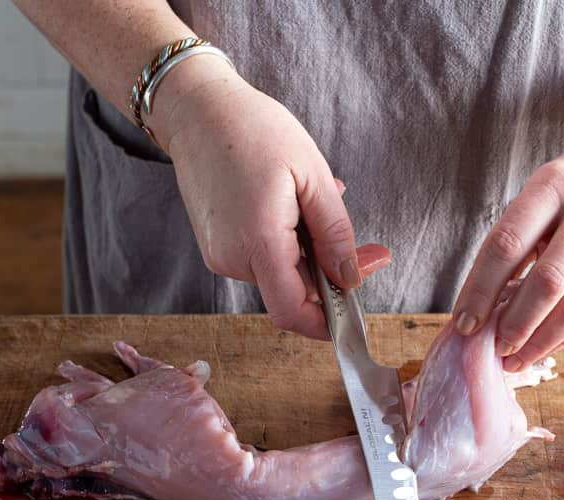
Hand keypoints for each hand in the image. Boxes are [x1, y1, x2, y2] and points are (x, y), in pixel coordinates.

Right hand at [149, 55, 389, 339]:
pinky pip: (262, 261)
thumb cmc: (254, 130)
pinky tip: (294, 209)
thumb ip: (335, 234)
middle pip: (293, 294)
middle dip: (332, 278)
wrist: (196, 111)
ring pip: (280, 277)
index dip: (325, 324)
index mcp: (259, 241)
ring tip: (317, 205)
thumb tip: (350, 279)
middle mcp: (233, 258)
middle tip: (367, 251)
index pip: (293, 311)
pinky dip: (288, 246)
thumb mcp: (312, 176)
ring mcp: (220, 255)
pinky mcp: (217, 248)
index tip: (353, 317)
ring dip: (310, 254)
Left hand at [452, 132, 563, 369]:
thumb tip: (481, 307)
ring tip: (516, 358)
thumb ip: (514, 243)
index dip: (480, 290)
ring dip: (541, 341)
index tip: (464, 323)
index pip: (506, 245)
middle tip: (494, 348)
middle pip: (547, 282)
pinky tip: (547, 346)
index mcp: (552, 185)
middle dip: (515, 324)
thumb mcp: (541, 195)